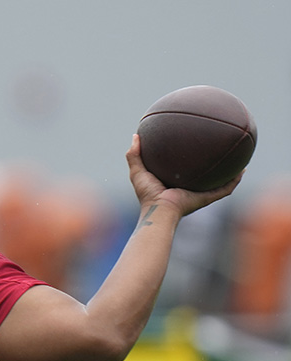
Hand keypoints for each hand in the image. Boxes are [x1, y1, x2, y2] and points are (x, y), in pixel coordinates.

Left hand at [126, 134, 241, 216]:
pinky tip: (242, 170)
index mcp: (175, 183)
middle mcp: (190, 188)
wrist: (159, 210)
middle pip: (204, 174)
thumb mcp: (138, 171)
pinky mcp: (207, 198)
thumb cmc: (147, 194)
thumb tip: (136, 135)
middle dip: (212, 162)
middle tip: (218, 148)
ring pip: (219, 182)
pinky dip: (234, 181)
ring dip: (230, 172)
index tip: (193, 144)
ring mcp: (200, 194)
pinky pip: (225, 189)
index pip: (184, 168)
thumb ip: (134, 154)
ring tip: (238, 158)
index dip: (189, 158)